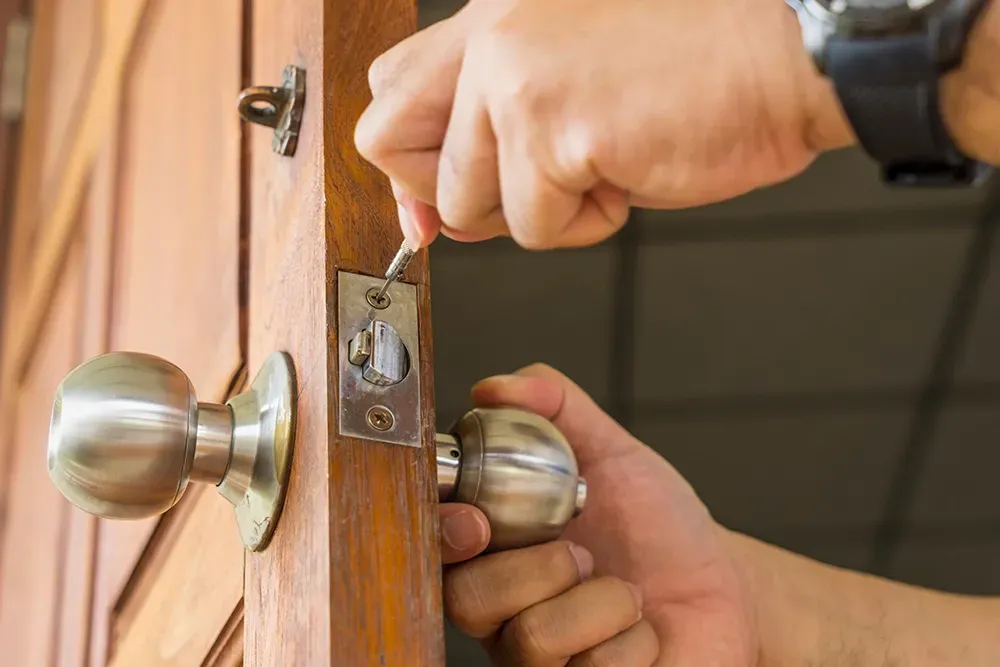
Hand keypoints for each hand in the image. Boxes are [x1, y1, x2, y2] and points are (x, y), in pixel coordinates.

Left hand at [356, 0, 848, 249]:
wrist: (788, 53)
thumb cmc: (700, 64)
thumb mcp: (574, 74)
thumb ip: (499, 125)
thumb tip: (441, 211)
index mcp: (495, 16)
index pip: (392, 87)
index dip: (409, 157)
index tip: (434, 200)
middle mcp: (491, 37)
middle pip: (389, 143)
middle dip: (447, 193)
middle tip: (520, 189)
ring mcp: (516, 80)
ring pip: (467, 203)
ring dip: (538, 210)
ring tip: (605, 164)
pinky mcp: (553, 129)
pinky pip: (531, 227)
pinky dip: (585, 223)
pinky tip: (630, 171)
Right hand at [437, 365, 756, 665]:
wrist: (724, 587)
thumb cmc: (659, 528)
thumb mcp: (613, 453)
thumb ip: (557, 407)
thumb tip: (494, 388)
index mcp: (498, 554)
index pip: (437, 548)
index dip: (446, 534)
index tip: (477, 519)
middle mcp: (505, 615)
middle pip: (468, 600)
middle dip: (541, 567)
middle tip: (584, 554)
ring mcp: (541, 664)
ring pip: (531, 639)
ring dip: (600, 602)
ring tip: (625, 593)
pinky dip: (633, 640)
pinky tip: (642, 634)